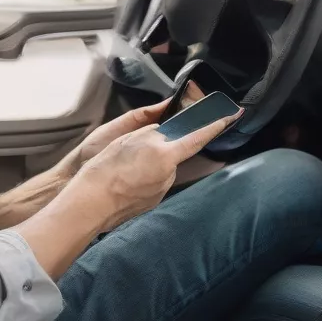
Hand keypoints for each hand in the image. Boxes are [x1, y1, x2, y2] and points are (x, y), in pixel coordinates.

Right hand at [64, 110, 239, 231]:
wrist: (92, 202)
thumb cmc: (107, 167)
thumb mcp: (129, 138)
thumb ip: (152, 133)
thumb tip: (162, 136)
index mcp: (165, 155)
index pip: (196, 138)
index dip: (214, 126)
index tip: (229, 118)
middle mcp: (168, 174)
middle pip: (173, 154)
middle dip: (162, 148)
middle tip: (137, 147)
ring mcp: (161, 190)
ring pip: (161, 168)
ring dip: (149, 163)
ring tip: (124, 165)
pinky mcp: (151, 202)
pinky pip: (152, 182)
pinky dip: (141, 177)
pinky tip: (124, 178)